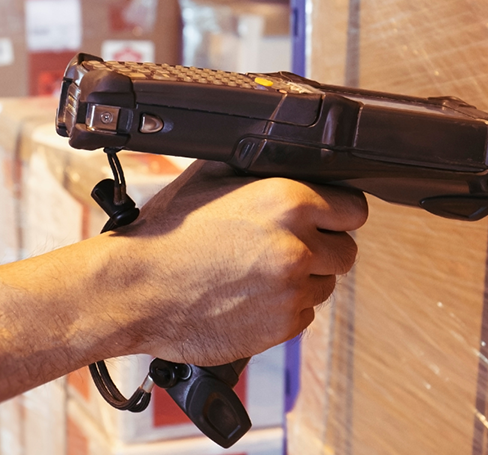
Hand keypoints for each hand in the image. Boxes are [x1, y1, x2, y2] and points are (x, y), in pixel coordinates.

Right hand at [109, 160, 367, 365]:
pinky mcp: (281, 327)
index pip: (353, 208)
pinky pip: (302, 315)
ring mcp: (291, 290)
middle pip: (346, 251)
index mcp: (288, 200)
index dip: (336, 213)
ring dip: (303, 279)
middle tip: (286, 246)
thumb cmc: (165, 235)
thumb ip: (255, 168)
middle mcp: (298, 246)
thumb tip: (279, 160)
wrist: (134, 290)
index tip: (322, 219)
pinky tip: (248, 295)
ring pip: (325, 285)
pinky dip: (283, 307)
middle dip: (323, 248)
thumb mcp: (208, 177)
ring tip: (258, 272)